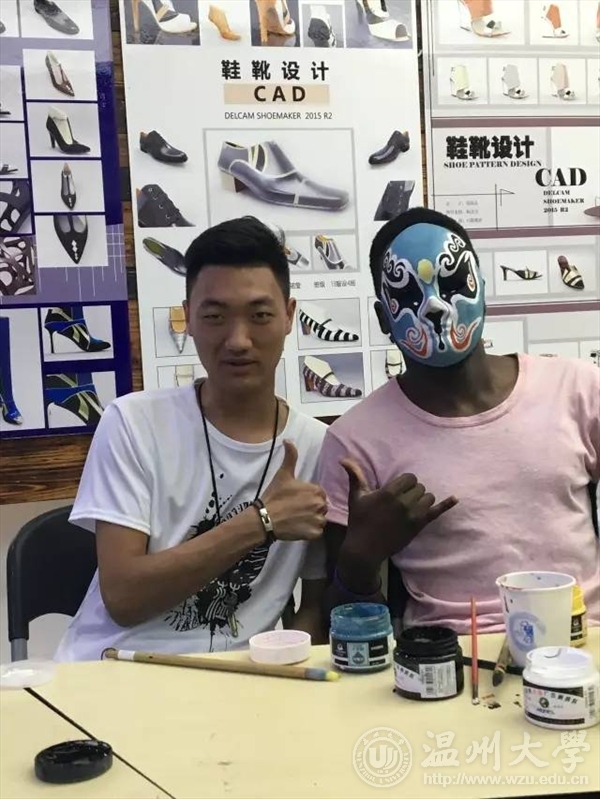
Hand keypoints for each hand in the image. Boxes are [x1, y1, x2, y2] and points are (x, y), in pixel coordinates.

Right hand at [260, 441, 326, 541]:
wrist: (265, 518)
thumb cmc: (275, 495)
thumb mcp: (283, 474)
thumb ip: (290, 456)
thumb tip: (288, 440)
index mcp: (317, 491)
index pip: (319, 493)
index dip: (308, 496)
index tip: (296, 499)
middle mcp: (321, 505)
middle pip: (321, 506)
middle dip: (311, 507)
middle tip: (295, 509)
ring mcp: (318, 520)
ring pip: (320, 519)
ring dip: (312, 519)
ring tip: (297, 519)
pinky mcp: (314, 534)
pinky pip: (317, 532)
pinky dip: (310, 531)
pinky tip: (298, 527)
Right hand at [341, 458, 457, 565]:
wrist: (365, 549)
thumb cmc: (359, 521)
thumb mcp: (356, 497)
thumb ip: (355, 476)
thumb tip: (343, 459)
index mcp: (389, 492)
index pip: (409, 478)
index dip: (404, 482)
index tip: (397, 490)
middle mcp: (403, 502)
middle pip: (420, 487)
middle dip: (412, 491)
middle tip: (402, 500)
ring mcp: (413, 515)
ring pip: (428, 497)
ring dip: (422, 499)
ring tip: (411, 506)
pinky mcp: (418, 526)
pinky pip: (436, 512)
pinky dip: (447, 504)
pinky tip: (456, 498)